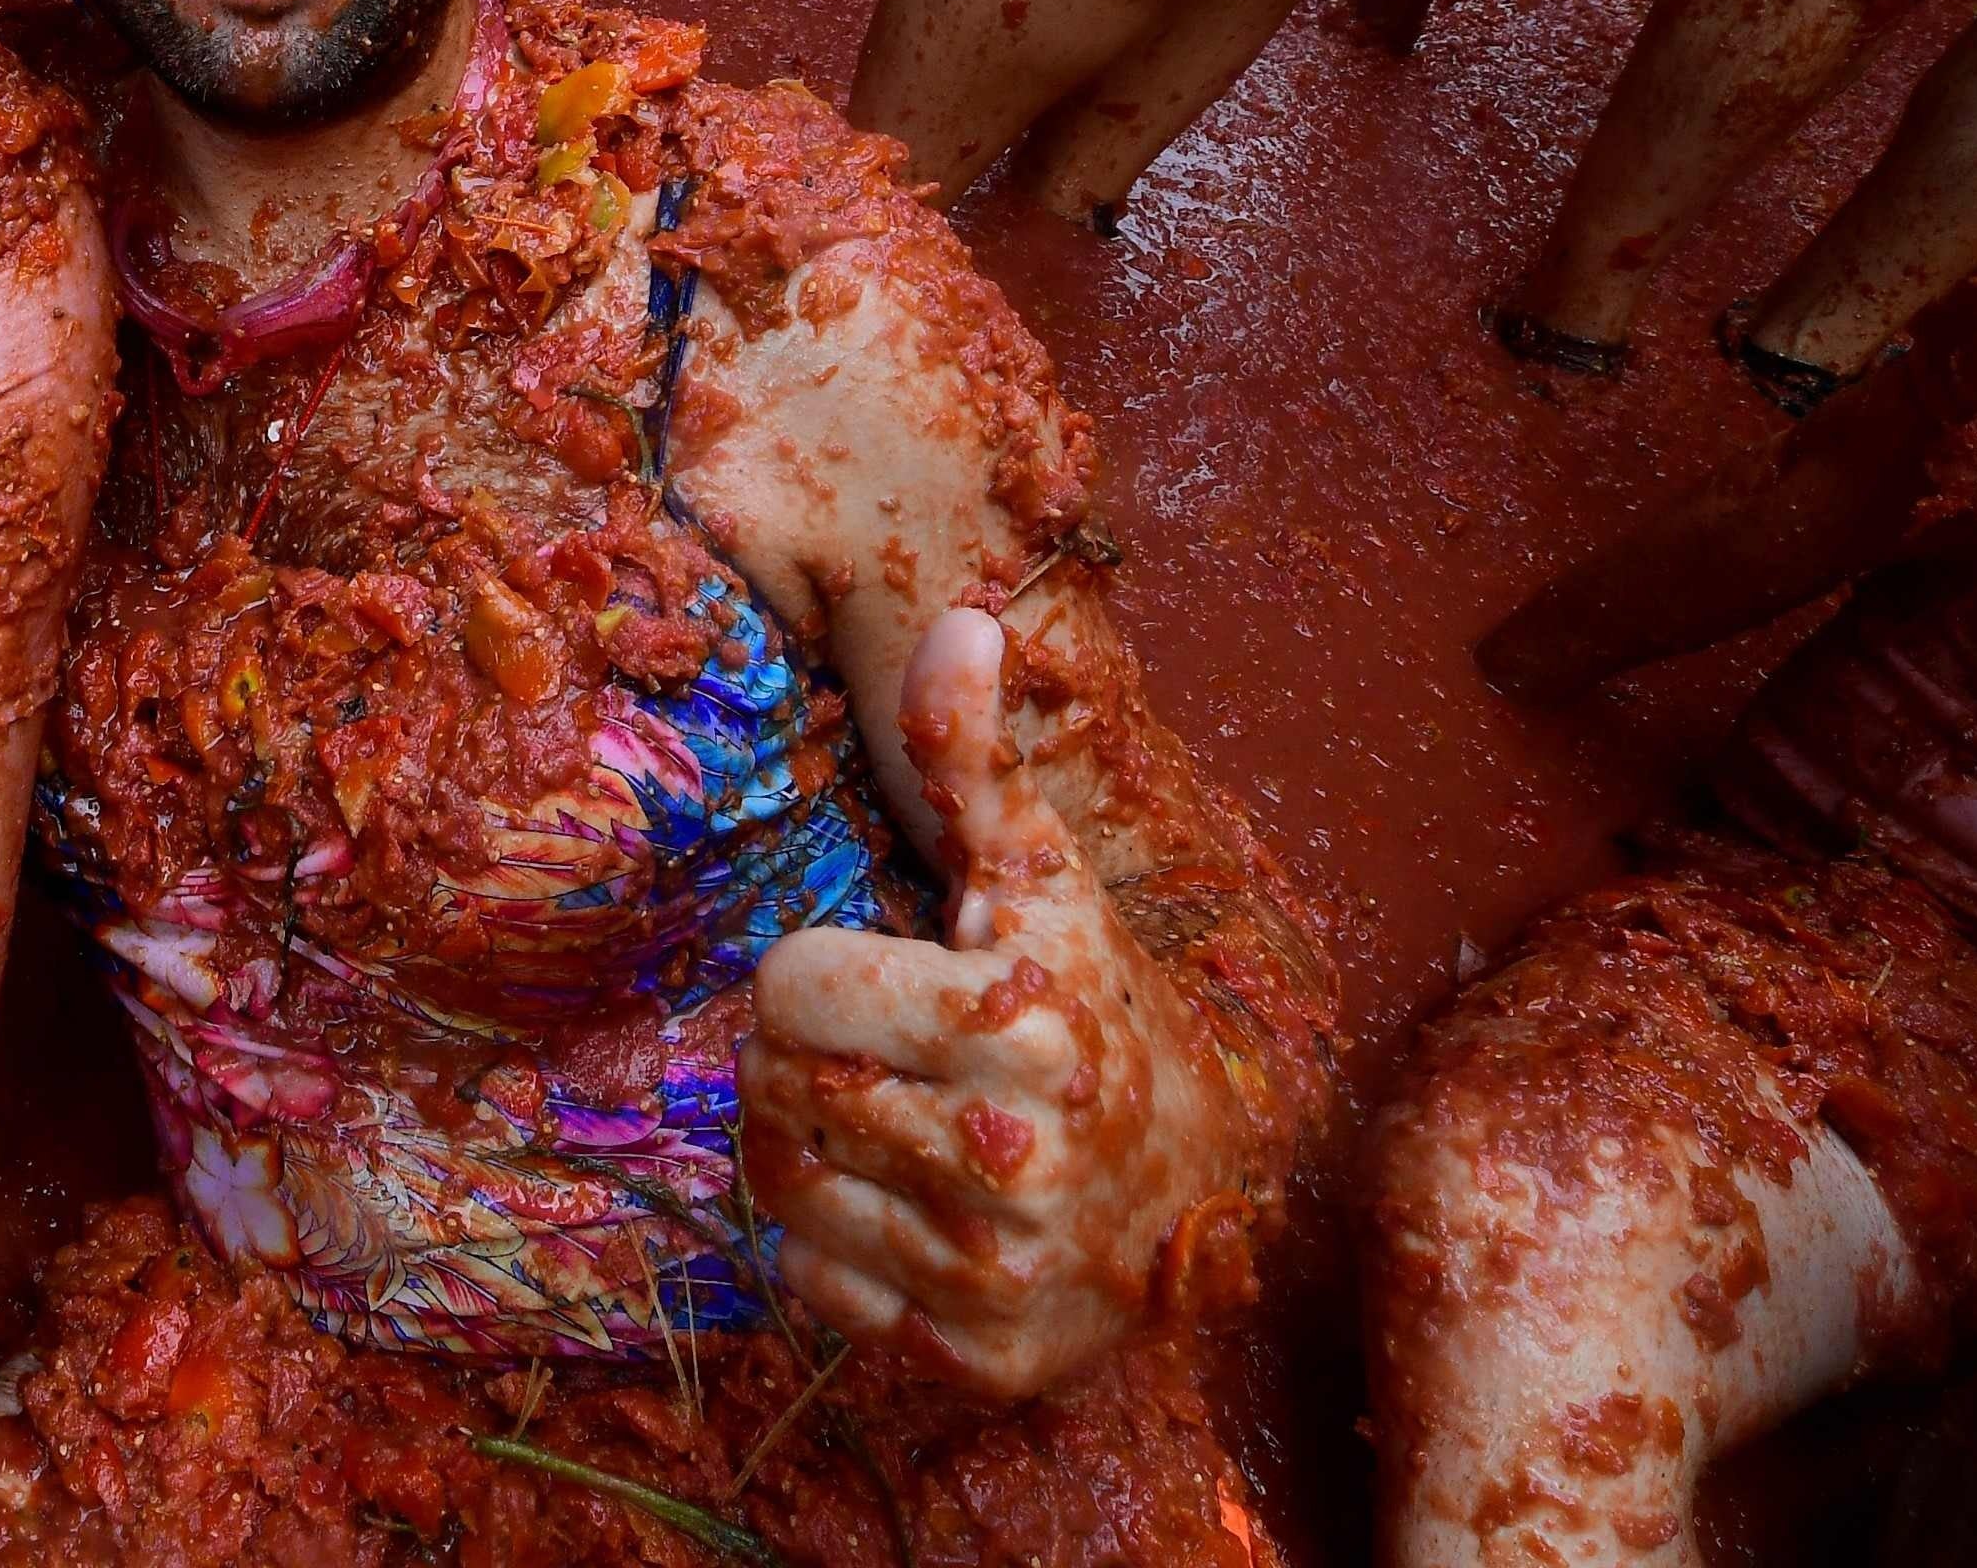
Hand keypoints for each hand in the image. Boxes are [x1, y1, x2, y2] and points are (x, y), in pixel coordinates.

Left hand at [740, 608, 1246, 1399]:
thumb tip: (959, 619)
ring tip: (880, 1116)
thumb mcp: (1039, 877)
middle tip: (875, 1050)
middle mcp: (1010, 1159)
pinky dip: (836, 1247)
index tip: (884, 978)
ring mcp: (992, 1270)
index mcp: (1020, 1025)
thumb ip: (975, 762)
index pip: (789, 988)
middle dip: (804, 1056)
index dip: (818, 972)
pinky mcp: (974, 1358)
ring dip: (806, 1144)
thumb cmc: (1094, 1003)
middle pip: (773, 1086)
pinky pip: (815, 1285)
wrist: (1202, 1190)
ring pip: (780, 1183)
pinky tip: (906, 1205)